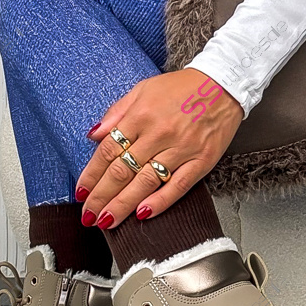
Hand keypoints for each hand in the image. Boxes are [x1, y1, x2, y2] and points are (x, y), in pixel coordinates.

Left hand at [76, 69, 242, 226]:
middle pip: (123, 171)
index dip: (92, 175)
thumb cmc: (182, 87)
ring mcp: (182, 149)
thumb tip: (94, 135)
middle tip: (89, 216)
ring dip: (123, 205)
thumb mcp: (143, 89)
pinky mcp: (202, 161)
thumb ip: (116, 112)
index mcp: (141, 115)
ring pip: (146, 182)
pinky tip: (143, 214)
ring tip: (108, 221)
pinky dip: (160, 201)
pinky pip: (178, 186)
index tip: (81, 192)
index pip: (108, 151)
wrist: (224, 84)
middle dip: (102, 197)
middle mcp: (159, 133)